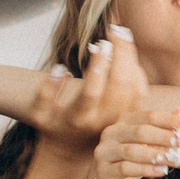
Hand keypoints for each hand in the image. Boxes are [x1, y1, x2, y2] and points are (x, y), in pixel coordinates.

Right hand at [30, 33, 145, 158]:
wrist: (72, 148)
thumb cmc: (53, 124)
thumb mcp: (38, 112)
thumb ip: (45, 91)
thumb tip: (60, 69)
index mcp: (79, 118)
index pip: (92, 92)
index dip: (98, 68)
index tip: (99, 44)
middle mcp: (103, 119)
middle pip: (120, 85)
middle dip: (120, 54)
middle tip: (114, 29)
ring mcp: (119, 118)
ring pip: (134, 86)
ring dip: (130, 57)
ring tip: (121, 34)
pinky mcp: (130, 115)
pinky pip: (141, 89)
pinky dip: (136, 68)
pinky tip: (126, 51)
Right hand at [82, 109, 179, 178]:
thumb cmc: (131, 163)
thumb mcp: (149, 146)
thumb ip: (164, 130)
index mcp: (123, 122)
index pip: (148, 116)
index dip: (168, 120)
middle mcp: (111, 133)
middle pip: (140, 131)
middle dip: (164, 136)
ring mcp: (104, 152)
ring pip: (132, 150)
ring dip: (156, 155)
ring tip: (174, 159)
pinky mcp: (103, 171)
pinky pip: (125, 168)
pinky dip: (146, 169)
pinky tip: (162, 171)